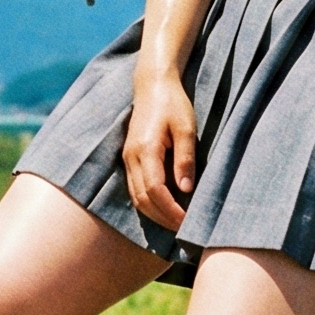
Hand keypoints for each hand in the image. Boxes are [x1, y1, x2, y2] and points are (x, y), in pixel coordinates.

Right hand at [124, 70, 195, 232]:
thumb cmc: (173, 104)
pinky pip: (135, 188)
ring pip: (136, 197)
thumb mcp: (186, 128)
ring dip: (154, 213)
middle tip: (183, 229)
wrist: (152, 85)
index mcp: (146, 149)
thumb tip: (186, 189)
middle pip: (143, 199)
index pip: (155, 191)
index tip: (186, 221)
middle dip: (163, 218)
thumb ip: (185, 159)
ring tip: (174, 222)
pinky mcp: (129, 158)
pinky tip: (164, 207)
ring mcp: (127, 158)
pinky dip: (148, 202)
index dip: (171, 210)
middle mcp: (132, 156)